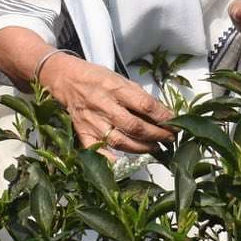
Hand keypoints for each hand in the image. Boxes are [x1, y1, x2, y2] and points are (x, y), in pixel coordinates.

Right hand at [46, 55, 176, 153]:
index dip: (162, 116)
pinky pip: (96, 150)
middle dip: (156, 135)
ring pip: (119, 141)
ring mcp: (91, 121)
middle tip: (170, 139)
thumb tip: (162, 113)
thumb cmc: (97, 78)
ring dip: (141, 148)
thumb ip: (139, 96)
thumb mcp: (120, 78)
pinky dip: (109, 159)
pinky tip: (123, 162)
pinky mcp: (82, 132)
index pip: (144, 105)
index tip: (175, 123)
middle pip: (134, 126)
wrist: (65, 79)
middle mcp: (103, 105)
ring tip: (155, 148)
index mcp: (115, 87)